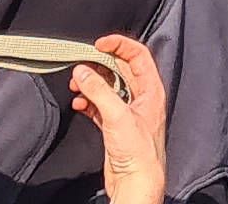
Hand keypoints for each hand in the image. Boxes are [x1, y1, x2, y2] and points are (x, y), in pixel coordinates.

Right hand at [73, 33, 170, 203]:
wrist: (136, 185)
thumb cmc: (139, 154)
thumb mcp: (118, 115)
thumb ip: (98, 90)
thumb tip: (82, 71)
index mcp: (151, 91)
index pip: (138, 56)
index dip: (119, 45)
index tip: (99, 44)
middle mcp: (141, 99)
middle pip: (120, 70)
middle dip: (99, 65)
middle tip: (81, 64)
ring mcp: (127, 113)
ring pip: (108, 88)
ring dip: (90, 84)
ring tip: (76, 85)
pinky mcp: (115, 127)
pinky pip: (99, 106)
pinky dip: (88, 102)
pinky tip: (78, 103)